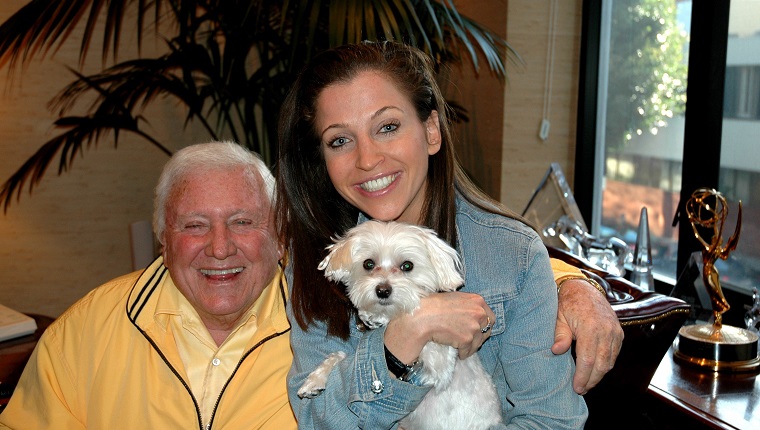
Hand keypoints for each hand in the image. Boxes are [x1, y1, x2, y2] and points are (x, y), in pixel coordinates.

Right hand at [384, 291, 494, 362]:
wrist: (422, 316)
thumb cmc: (433, 305)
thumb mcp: (455, 298)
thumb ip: (467, 305)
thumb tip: (470, 314)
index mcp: (478, 300)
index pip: (489, 316)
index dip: (483, 324)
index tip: (476, 329)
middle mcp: (479, 313)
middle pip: (487, 330)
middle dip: (479, 336)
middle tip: (468, 339)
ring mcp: (474, 327)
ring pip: (478, 343)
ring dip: (469, 346)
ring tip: (459, 346)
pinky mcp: (467, 340)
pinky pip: (468, 351)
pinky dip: (462, 353)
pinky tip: (455, 351)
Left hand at [551, 279, 622, 393]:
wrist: (583, 288)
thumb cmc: (568, 303)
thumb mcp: (559, 317)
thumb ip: (560, 335)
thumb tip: (556, 351)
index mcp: (590, 328)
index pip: (588, 360)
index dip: (583, 377)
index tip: (576, 388)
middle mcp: (606, 331)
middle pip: (602, 365)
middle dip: (591, 380)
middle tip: (581, 390)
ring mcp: (615, 331)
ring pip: (610, 361)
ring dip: (599, 375)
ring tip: (587, 383)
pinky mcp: (619, 332)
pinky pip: (614, 354)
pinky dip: (606, 364)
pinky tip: (596, 370)